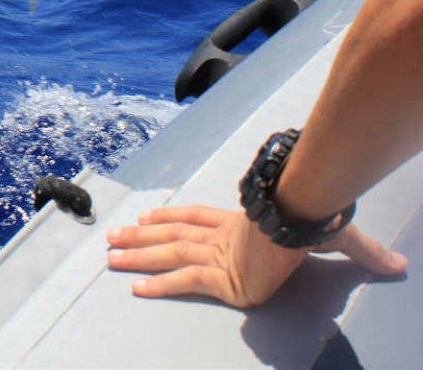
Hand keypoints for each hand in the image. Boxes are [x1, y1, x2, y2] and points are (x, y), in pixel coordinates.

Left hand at [105, 205, 406, 308]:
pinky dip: (161, 284)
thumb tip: (396, 264)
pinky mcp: (222, 275)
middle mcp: (222, 236)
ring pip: (169, 254)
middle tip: (110, 238)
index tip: (147, 217)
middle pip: (172, 235)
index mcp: (240, 224)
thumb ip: (357, 251)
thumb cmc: (315, 217)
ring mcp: (219, 253)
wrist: (305, 215)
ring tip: (110, 255)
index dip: (170, 217)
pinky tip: (138, 288)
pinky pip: (185, 282)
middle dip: (139, 237)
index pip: (196, 218)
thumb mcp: (333, 235)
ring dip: (138, 254)